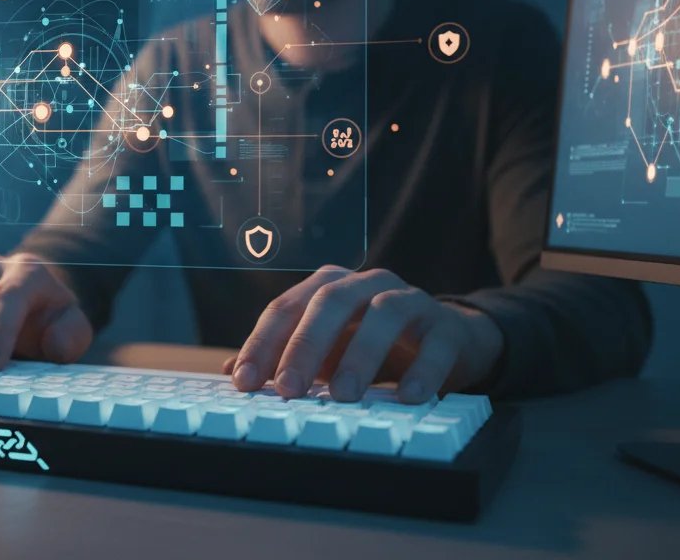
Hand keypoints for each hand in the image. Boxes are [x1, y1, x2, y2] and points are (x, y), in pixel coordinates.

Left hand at [224, 267, 503, 403]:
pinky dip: (422, 369)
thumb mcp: (325, 352)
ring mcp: (409, 299)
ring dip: (361, 354)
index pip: (286, 308)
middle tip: (288, 388)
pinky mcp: (446, 325)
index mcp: (329, 287)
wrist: (447, 342)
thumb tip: (232, 373)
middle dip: (304, 345)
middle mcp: (366, 284)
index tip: (243, 381)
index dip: (262, 343)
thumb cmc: (372, 346)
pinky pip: (436, 342)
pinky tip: (408, 397)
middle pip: (329, 302)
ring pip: (383, 314)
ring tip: (345, 395)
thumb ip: (282, 358)